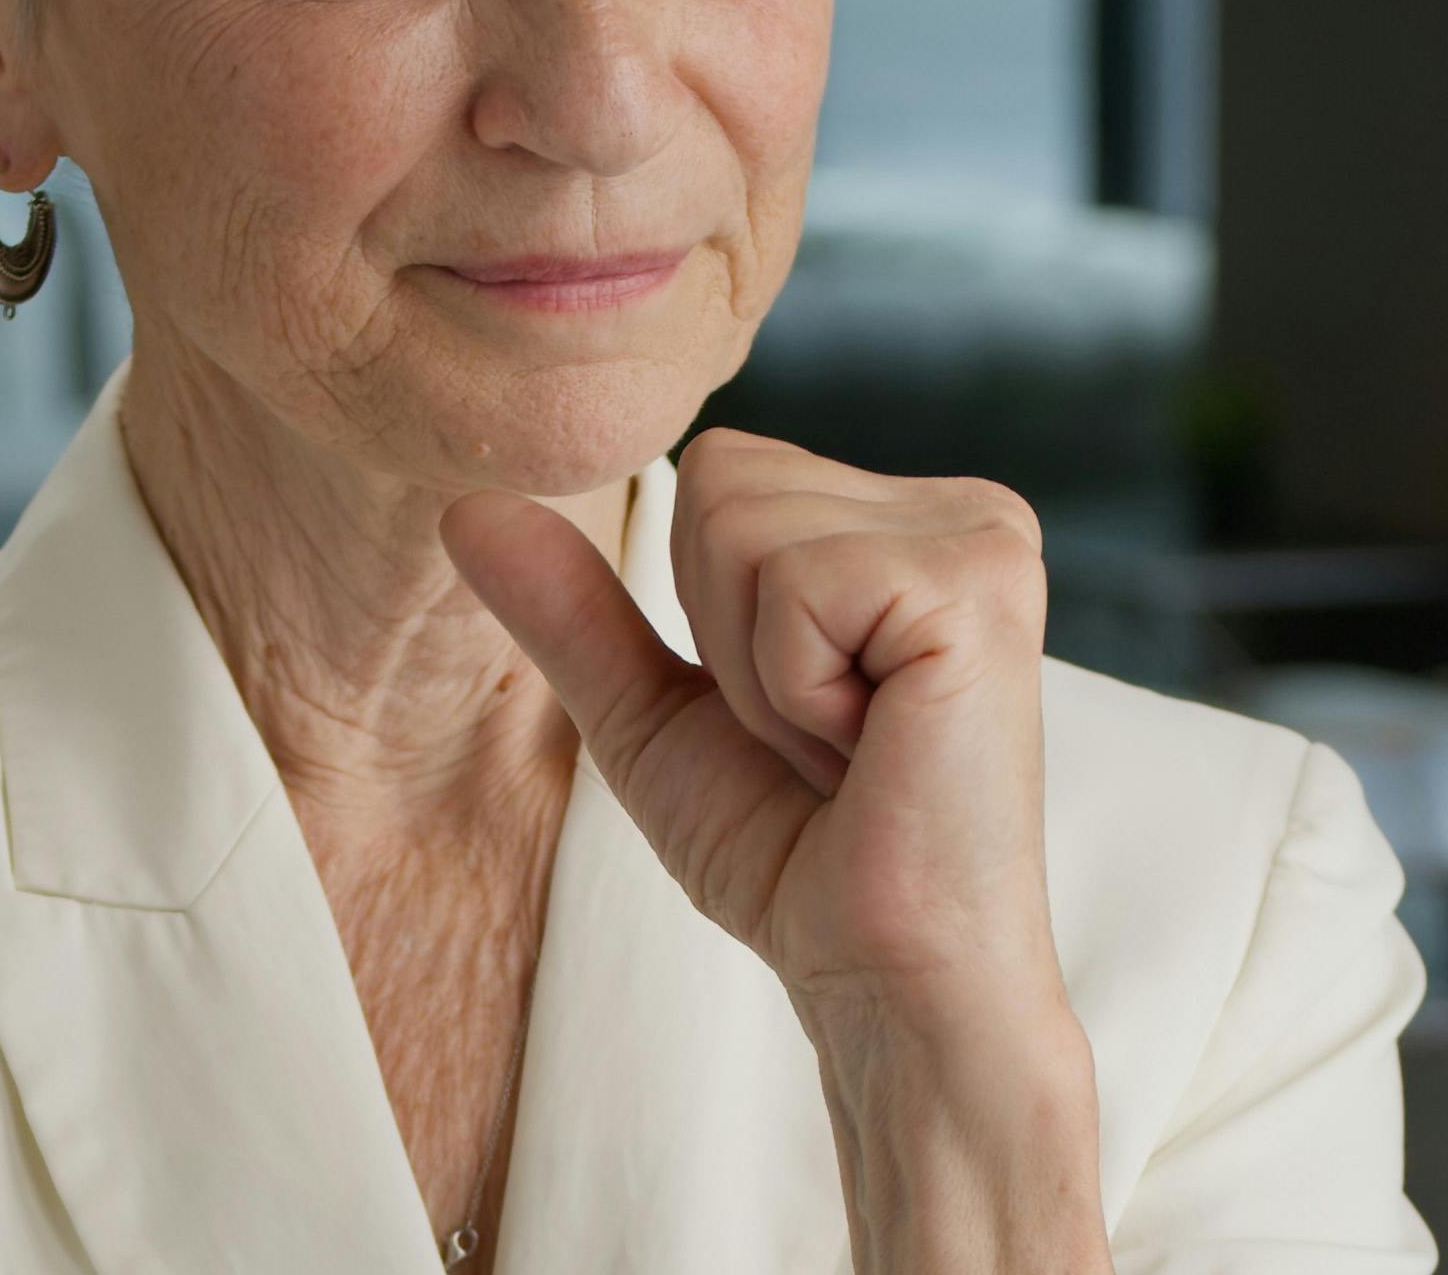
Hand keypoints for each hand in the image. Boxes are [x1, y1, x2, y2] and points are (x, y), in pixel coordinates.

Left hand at [438, 427, 1066, 1039]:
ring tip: (853, 746)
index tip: (797, 707)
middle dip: (731, 632)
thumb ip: (572, 605)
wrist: (886, 983)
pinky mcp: (978, 588)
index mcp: (908, 515)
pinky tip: (875, 749)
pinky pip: (792, 581)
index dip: (711, 603)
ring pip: (742, 521)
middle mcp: (965, 506)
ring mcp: (985, 538)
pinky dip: (794, 690)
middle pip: (724, 477)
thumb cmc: (793, 851)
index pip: (719, 464)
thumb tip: (463, 506)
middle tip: (826, 737)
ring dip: (763, 670)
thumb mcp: (654, 710)